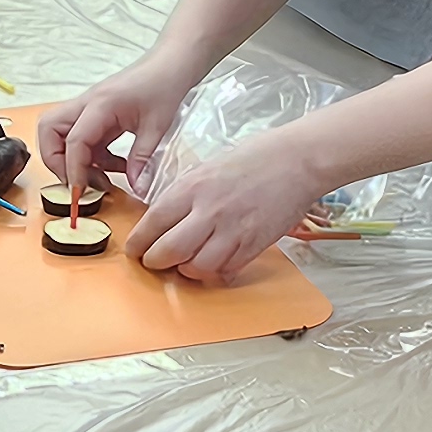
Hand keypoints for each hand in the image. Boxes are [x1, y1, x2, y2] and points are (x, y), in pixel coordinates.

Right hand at [37, 53, 192, 197]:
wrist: (170, 64)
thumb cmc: (164, 84)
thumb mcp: (157, 126)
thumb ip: (143, 159)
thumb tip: (136, 188)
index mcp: (100, 105)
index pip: (74, 141)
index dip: (73, 170)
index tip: (81, 192)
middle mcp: (87, 105)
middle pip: (49, 132)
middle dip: (56, 161)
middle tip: (77, 182)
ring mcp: (88, 109)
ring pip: (59, 135)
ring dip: (72, 160)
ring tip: (99, 178)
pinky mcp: (96, 115)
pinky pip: (81, 139)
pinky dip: (92, 157)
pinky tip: (115, 166)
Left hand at [125, 127, 324, 286]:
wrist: (296, 160)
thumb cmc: (252, 159)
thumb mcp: (206, 169)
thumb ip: (184, 195)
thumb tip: (162, 221)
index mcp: (192, 188)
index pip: (152, 223)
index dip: (139, 243)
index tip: (135, 251)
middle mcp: (209, 212)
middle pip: (169, 252)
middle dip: (156, 263)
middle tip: (155, 262)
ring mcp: (233, 231)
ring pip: (197, 267)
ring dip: (187, 270)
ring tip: (188, 263)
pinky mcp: (254, 244)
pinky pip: (227, 270)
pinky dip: (216, 272)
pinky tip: (215, 263)